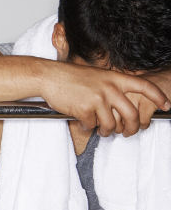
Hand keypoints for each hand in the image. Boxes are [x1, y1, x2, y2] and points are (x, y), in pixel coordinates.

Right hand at [41, 62, 170, 136]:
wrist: (49, 77)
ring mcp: (98, 99)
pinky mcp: (85, 110)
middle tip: (128, 133)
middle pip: (132, 114)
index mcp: (114, 78)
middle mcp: (110, 88)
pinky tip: (81, 120)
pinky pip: (92, 126)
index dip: (158, 97)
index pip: (144, 86)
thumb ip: (110, 87)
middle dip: (132, 129)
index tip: (166, 105)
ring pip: (111, 125)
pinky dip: (87, 127)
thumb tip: (121, 107)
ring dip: (106, 131)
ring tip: (100, 129)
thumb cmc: (69, 77)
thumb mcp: (96, 76)